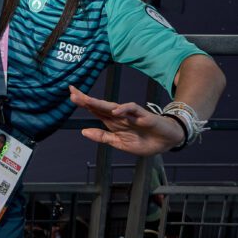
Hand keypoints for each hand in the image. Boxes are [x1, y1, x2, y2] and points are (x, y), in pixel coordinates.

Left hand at [69, 85, 184, 155]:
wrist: (166, 142)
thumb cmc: (144, 141)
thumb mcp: (120, 144)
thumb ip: (103, 137)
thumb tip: (83, 131)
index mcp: (112, 122)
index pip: (95, 110)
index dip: (83, 103)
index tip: (71, 95)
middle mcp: (118, 116)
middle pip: (99, 105)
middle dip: (85, 99)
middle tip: (71, 92)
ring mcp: (130, 115)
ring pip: (112, 105)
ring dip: (99, 102)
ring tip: (85, 99)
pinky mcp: (143, 115)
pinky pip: (132, 109)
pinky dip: (123, 109)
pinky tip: (114, 110)